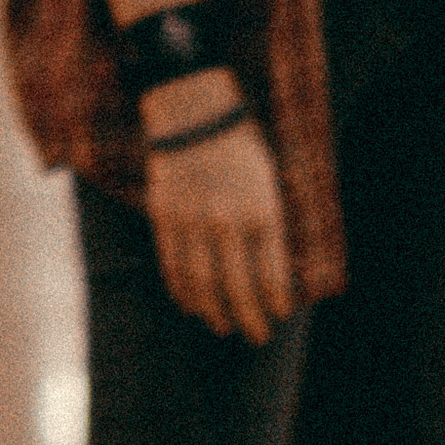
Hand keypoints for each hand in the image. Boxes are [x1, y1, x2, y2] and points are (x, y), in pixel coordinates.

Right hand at [142, 72, 294, 342]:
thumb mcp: (268, 178)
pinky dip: (182, 290)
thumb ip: (269, 223)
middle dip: (249, 318)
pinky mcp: (165, 216)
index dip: (275, 302)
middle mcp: (228, 220)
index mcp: (262, 210)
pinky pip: (173, 265)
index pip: (271, 274)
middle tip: (256, 336)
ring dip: (213, 311)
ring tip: (222, 326)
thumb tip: (270, 270)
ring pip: (202, 283)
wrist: (192, 108)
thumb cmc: (240, 143)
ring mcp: (193, 220)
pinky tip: (192, 304)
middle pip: (238, 288)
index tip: (279, 317)